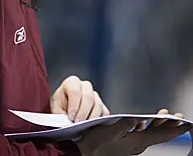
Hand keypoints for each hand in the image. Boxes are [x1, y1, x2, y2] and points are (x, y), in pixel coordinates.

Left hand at [50, 75, 109, 121]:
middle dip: (83, 112)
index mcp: (72, 83)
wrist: (64, 110)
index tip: (71, 117)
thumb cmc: (59, 107)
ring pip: (98, 105)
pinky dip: (100, 121)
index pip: (75, 91)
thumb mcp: (55, 108)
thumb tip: (67, 122)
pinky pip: (105, 113)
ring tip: (84, 128)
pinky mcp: (102, 106)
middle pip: (88, 96)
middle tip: (78, 124)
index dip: (74, 104)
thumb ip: (60, 113)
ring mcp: (95, 95)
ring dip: (91, 118)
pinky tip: (92, 127)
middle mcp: (85, 86)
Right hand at [76, 109, 191, 155]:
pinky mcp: (126, 142)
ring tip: (166, 116)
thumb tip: (136, 119)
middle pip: (158, 134)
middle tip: (180, 116)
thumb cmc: (95, 142)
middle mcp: (137, 144)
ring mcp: (132, 144)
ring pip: (151, 133)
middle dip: (170, 125)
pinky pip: (141, 134)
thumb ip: (123, 124)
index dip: (174, 128)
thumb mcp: (109, 131)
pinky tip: (144, 121)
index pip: (160, 134)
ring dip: (159, 124)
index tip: (185, 123)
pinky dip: (147, 126)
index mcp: (136, 142)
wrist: (85, 152)